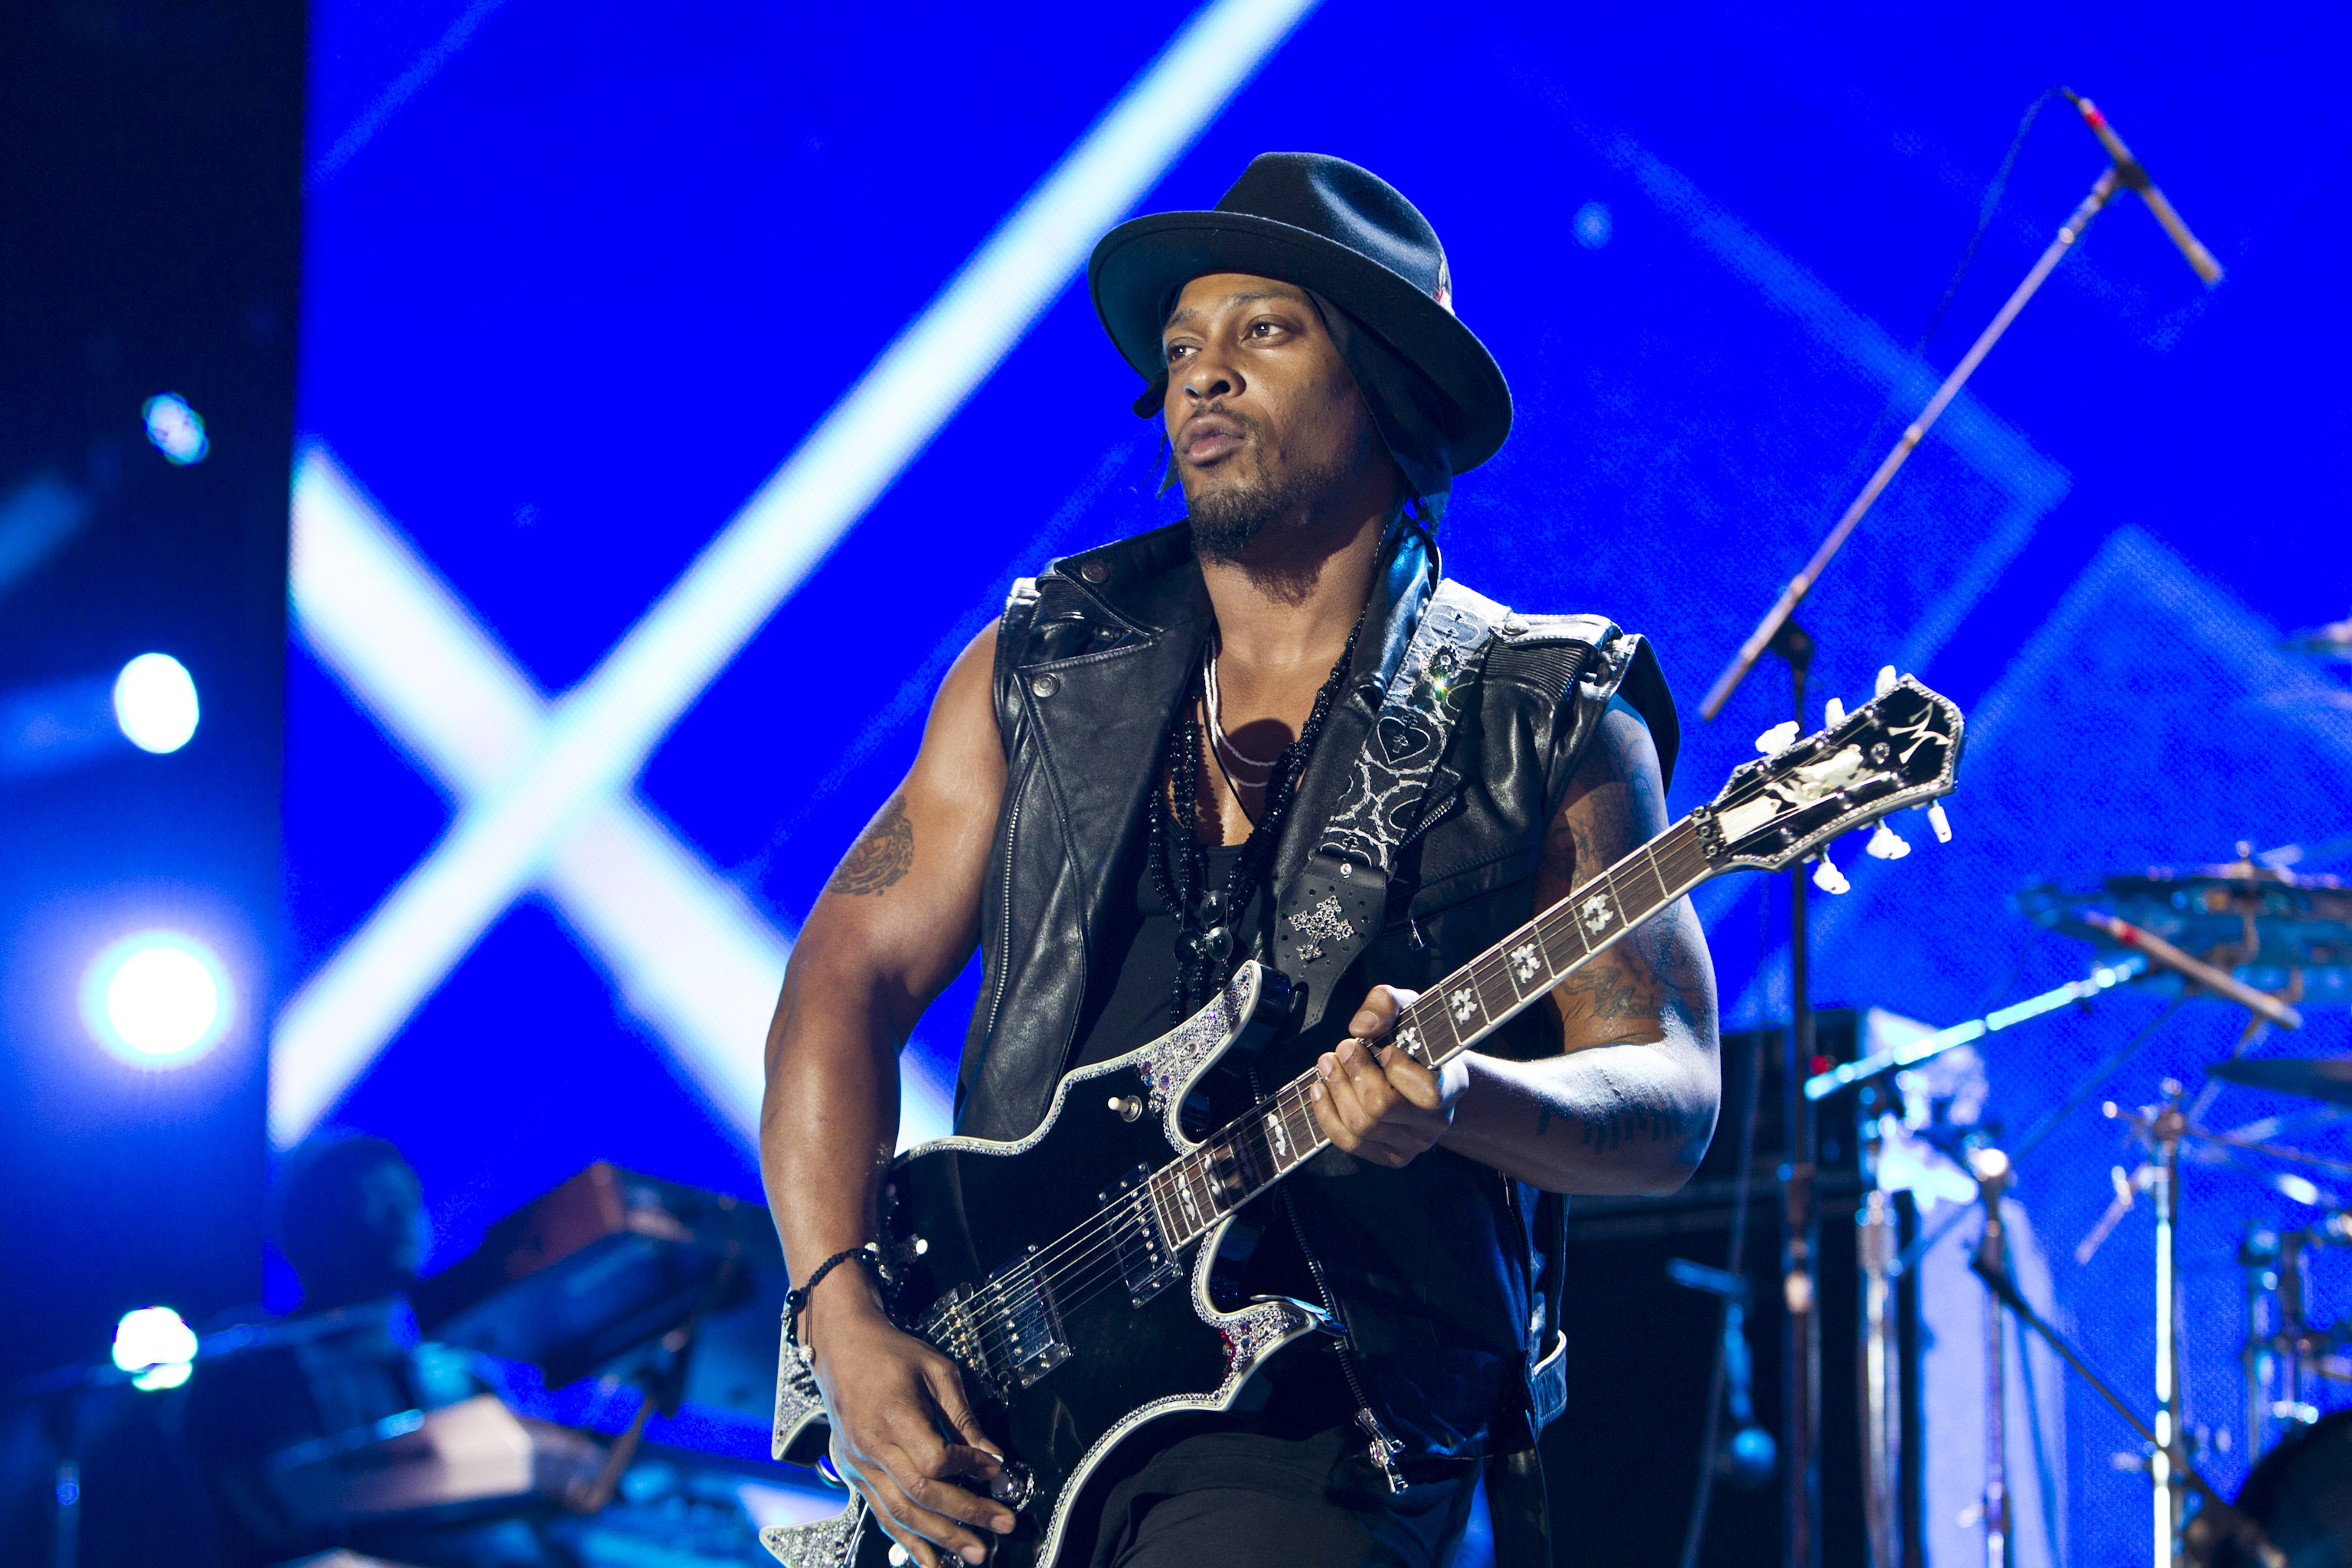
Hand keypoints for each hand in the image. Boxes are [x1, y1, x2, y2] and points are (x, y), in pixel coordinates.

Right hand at [805, 1274, 1011, 1566]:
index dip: (969, 1468)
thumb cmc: (890, 1353)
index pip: (935, 1459)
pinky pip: (881, 1514)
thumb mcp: (937, 1370)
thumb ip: (964, 1416)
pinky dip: (906, 1540)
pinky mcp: (854, 1473)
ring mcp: (859, 1464)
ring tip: (972, 1553)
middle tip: (1000, 1527)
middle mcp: (872, 1446)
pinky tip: (929, 1559)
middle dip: (964, 1517)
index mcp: (894, 1416)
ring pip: (900, 1513)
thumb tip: (991, 1453)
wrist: (843, 1346)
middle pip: (921, 1494)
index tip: (995, 1469)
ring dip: (938, 1539)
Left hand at [1308, 986, 1468, 1167]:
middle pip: (1381, 1109)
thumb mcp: (1406, 1007)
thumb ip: (1385, 1003)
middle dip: (1353, 1074)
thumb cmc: (1414, 1037)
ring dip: (1336, 1090)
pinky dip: (1327, 1114)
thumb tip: (1361, 1028)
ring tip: (1328, 1063)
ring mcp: (1415, 1143)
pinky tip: (1320, 1089)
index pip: (1428, 1092)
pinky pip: (1350, 1144)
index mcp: (1453, 1085)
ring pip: (1361, 1126)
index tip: (1387, 1048)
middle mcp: (1438, 1121)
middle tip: (1343, 1048)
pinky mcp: (1392, 1157)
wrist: (1424, 1070)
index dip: (1399, 1070)